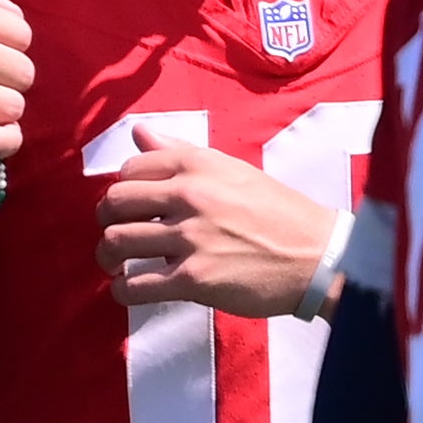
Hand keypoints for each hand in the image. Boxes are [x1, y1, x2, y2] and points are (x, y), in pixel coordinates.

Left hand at [96, 127, 338, 316]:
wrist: (316, 256)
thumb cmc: (276, 211)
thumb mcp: (230, 169)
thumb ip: (180, 152)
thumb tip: (138, 132)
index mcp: (196, 164)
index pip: (129, 170)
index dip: (122, 192)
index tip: (130, 209)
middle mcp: (189, 195)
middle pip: (114, 204)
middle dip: (106, 222)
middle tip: (116, 237)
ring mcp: (190, 238)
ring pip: (116, 243)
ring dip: (108, 258)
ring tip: (117, 265)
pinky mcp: (194, 279)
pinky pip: (136, 286)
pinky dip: (122, 290)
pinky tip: (129, 289)